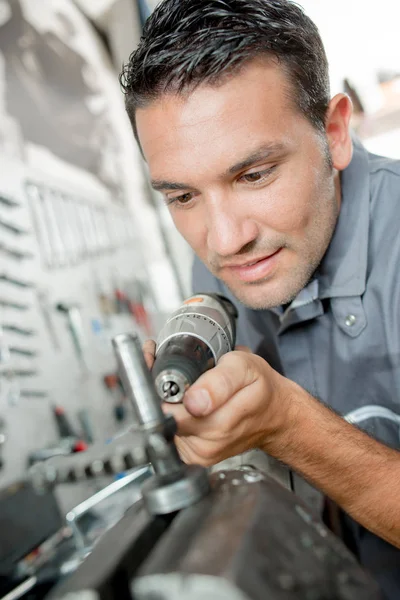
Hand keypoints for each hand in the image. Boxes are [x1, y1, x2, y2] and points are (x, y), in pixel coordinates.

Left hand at [143, 340, 295, 465]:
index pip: (166, 410)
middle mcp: (206, 445)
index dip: (155, 384)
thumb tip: (195, 402)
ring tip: (182, 386)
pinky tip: (185, 403)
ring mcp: (200, 454)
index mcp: (217, 423)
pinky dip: (171, 415)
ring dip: (165, 403)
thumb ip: (220, 382)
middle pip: (160, 416)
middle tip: (168, 369)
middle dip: (159, 391)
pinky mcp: (195, 457)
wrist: (274, 416)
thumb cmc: (260, 389)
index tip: (153, 361)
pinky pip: (170, 434)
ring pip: (163, 425)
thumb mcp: (246, 369)